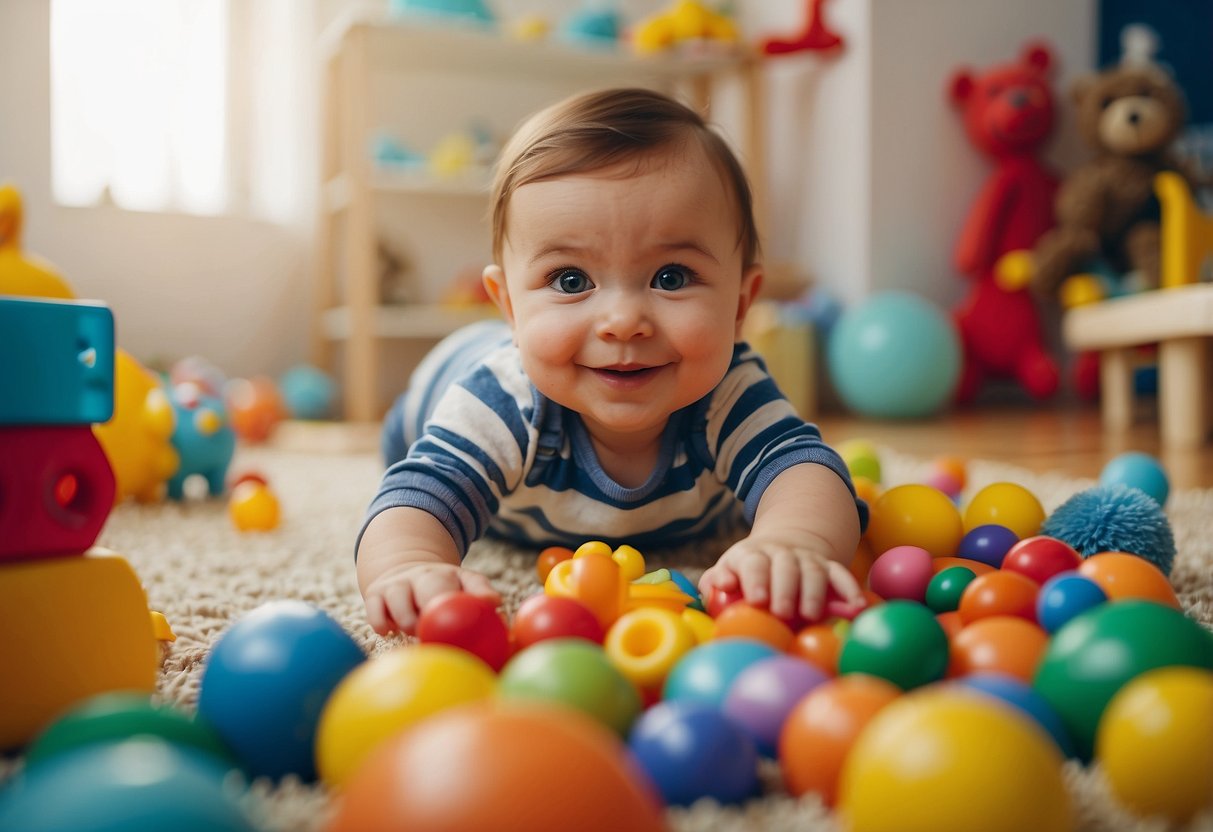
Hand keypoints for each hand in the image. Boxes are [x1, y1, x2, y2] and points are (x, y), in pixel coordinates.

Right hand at [362, 561, 499, 635]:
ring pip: (399, 599)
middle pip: (430, 587)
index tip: (474, 616)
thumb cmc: (442, 588)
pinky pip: (374, 609)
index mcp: (449, 575)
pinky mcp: (375, 593)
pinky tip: (389, 631)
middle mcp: (423, 575)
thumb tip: (494, 604)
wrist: (404, 570)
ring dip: (407, 621)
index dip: (469, 600)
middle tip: (436, 633)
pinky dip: (381, 622)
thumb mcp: (465, 584)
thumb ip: (481, 593)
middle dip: (434, 612)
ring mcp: (398, 583)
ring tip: (414, 632)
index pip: (464, 583)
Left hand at [699, 532, 861, 622]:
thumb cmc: (747, 572)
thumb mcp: (728, 570)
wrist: (781, 547)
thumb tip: (717, 586)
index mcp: (752, 554)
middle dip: (784, 588)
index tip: (756, 599)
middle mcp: (781, 554)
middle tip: (781, 611)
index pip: (753, 562)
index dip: (755, 578)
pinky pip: (841, 574)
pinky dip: (850, 589)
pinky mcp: (828, 566)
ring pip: (814, 570)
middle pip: (785, 566)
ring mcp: (807, 558)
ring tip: (811, 614)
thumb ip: (715, 580)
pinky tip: (857, 606)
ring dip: (814, 592)